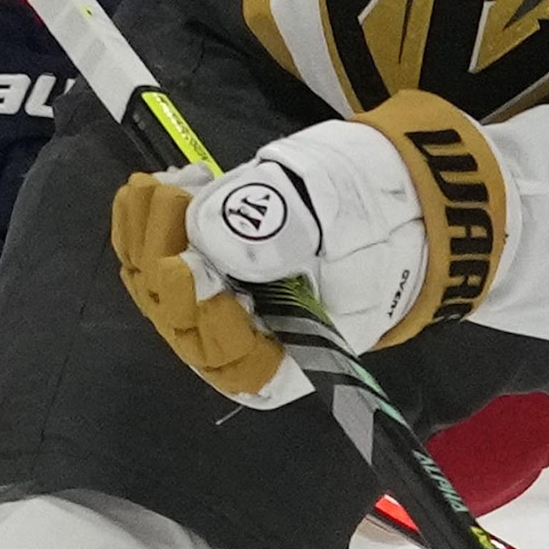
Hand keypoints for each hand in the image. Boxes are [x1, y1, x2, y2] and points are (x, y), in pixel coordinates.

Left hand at [111, 93, 513, 401]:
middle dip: (165, 262)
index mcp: (299, 351)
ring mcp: (229, 309)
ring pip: (166, 294)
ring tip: (156, 186)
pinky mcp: (211, 274)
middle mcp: (257, 342)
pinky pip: (165, 266)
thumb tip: (208, 241)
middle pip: (187, 325)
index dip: (206, 320)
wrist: (400, 193)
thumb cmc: (384, 216)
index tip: (191, 264)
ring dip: (149, 239)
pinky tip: (150, 189)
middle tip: (167, 198)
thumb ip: (280, 231)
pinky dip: (148, 229)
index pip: (237, 362)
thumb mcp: (342, 217)